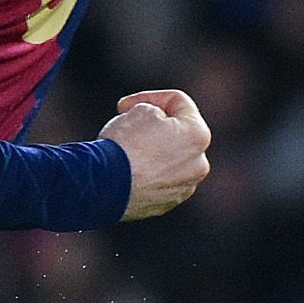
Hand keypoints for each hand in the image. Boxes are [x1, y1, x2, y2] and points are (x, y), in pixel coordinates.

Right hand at [104, 88, 212, 218]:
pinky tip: (126, 171)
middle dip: (154, 126)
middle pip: (177, 133)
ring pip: (169, 160)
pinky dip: (146, 174)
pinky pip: (158, 181)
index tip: (124, 106)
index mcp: (198, 135)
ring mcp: (184, 188)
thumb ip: (156, 112)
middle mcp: (199, 164)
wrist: (104, 185)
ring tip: (126, 151)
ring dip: (152, 151)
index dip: (149, 97)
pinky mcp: (166, 204)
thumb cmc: (124, 144)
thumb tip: (156, 124)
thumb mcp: (140, 110)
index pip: (178, 102)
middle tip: (127, 125)